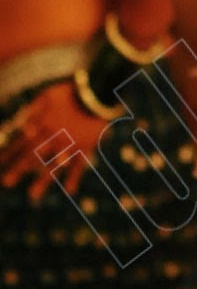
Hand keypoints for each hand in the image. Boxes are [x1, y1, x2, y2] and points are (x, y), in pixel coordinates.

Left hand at [1, 82, 103, 201]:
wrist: (96, 94)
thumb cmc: (69, 93)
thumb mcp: (46, 97)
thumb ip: (32, 111)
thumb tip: (18, 125)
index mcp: (42, 124)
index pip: (21, 140)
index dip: (8, 151)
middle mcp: (54, 137)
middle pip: (33, 155)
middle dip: (19, 169)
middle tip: (6, 182)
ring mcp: (70, 144)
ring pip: (54, 165)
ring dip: (42, 181)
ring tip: (33, 195)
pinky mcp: (86, 147)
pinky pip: (80, 164)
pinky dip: (75, 177)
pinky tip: (70, 191)